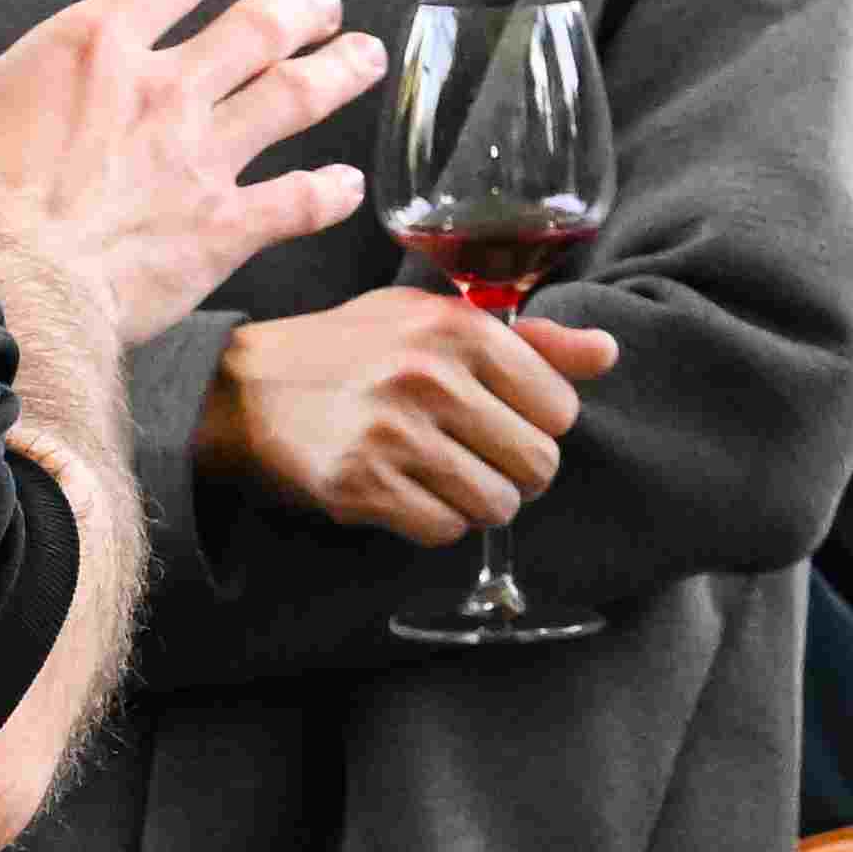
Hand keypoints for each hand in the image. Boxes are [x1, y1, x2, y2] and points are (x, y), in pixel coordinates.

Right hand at [0, 0, 384, 346]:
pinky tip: (348, 187)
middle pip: (256, 29)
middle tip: (324, 7)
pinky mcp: (225, 226)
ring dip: (339, 72)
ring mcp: (202, 156)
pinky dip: (329, 193)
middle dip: (299, 11)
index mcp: (92, 50)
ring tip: (365, 55)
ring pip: (294, 95)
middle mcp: (162, 90)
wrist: (5, 284)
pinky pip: (298, 201)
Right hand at [202, 284, 618, 546]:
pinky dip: (437, 522)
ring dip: (479, 501)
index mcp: (459, 329)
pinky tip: (409, 493)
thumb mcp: (434, 321)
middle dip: (518, 472)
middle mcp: (431, 378)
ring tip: (444, 476)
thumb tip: (608, 354)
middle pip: (539, 464)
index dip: (540, 423)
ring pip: (498, 505)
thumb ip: (529, 341)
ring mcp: (395, 435)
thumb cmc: (352, 350)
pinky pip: (445, 530)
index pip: (561, 409)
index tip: (506, 418)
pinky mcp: (362, 486)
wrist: (243, 388)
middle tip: (480, 457)